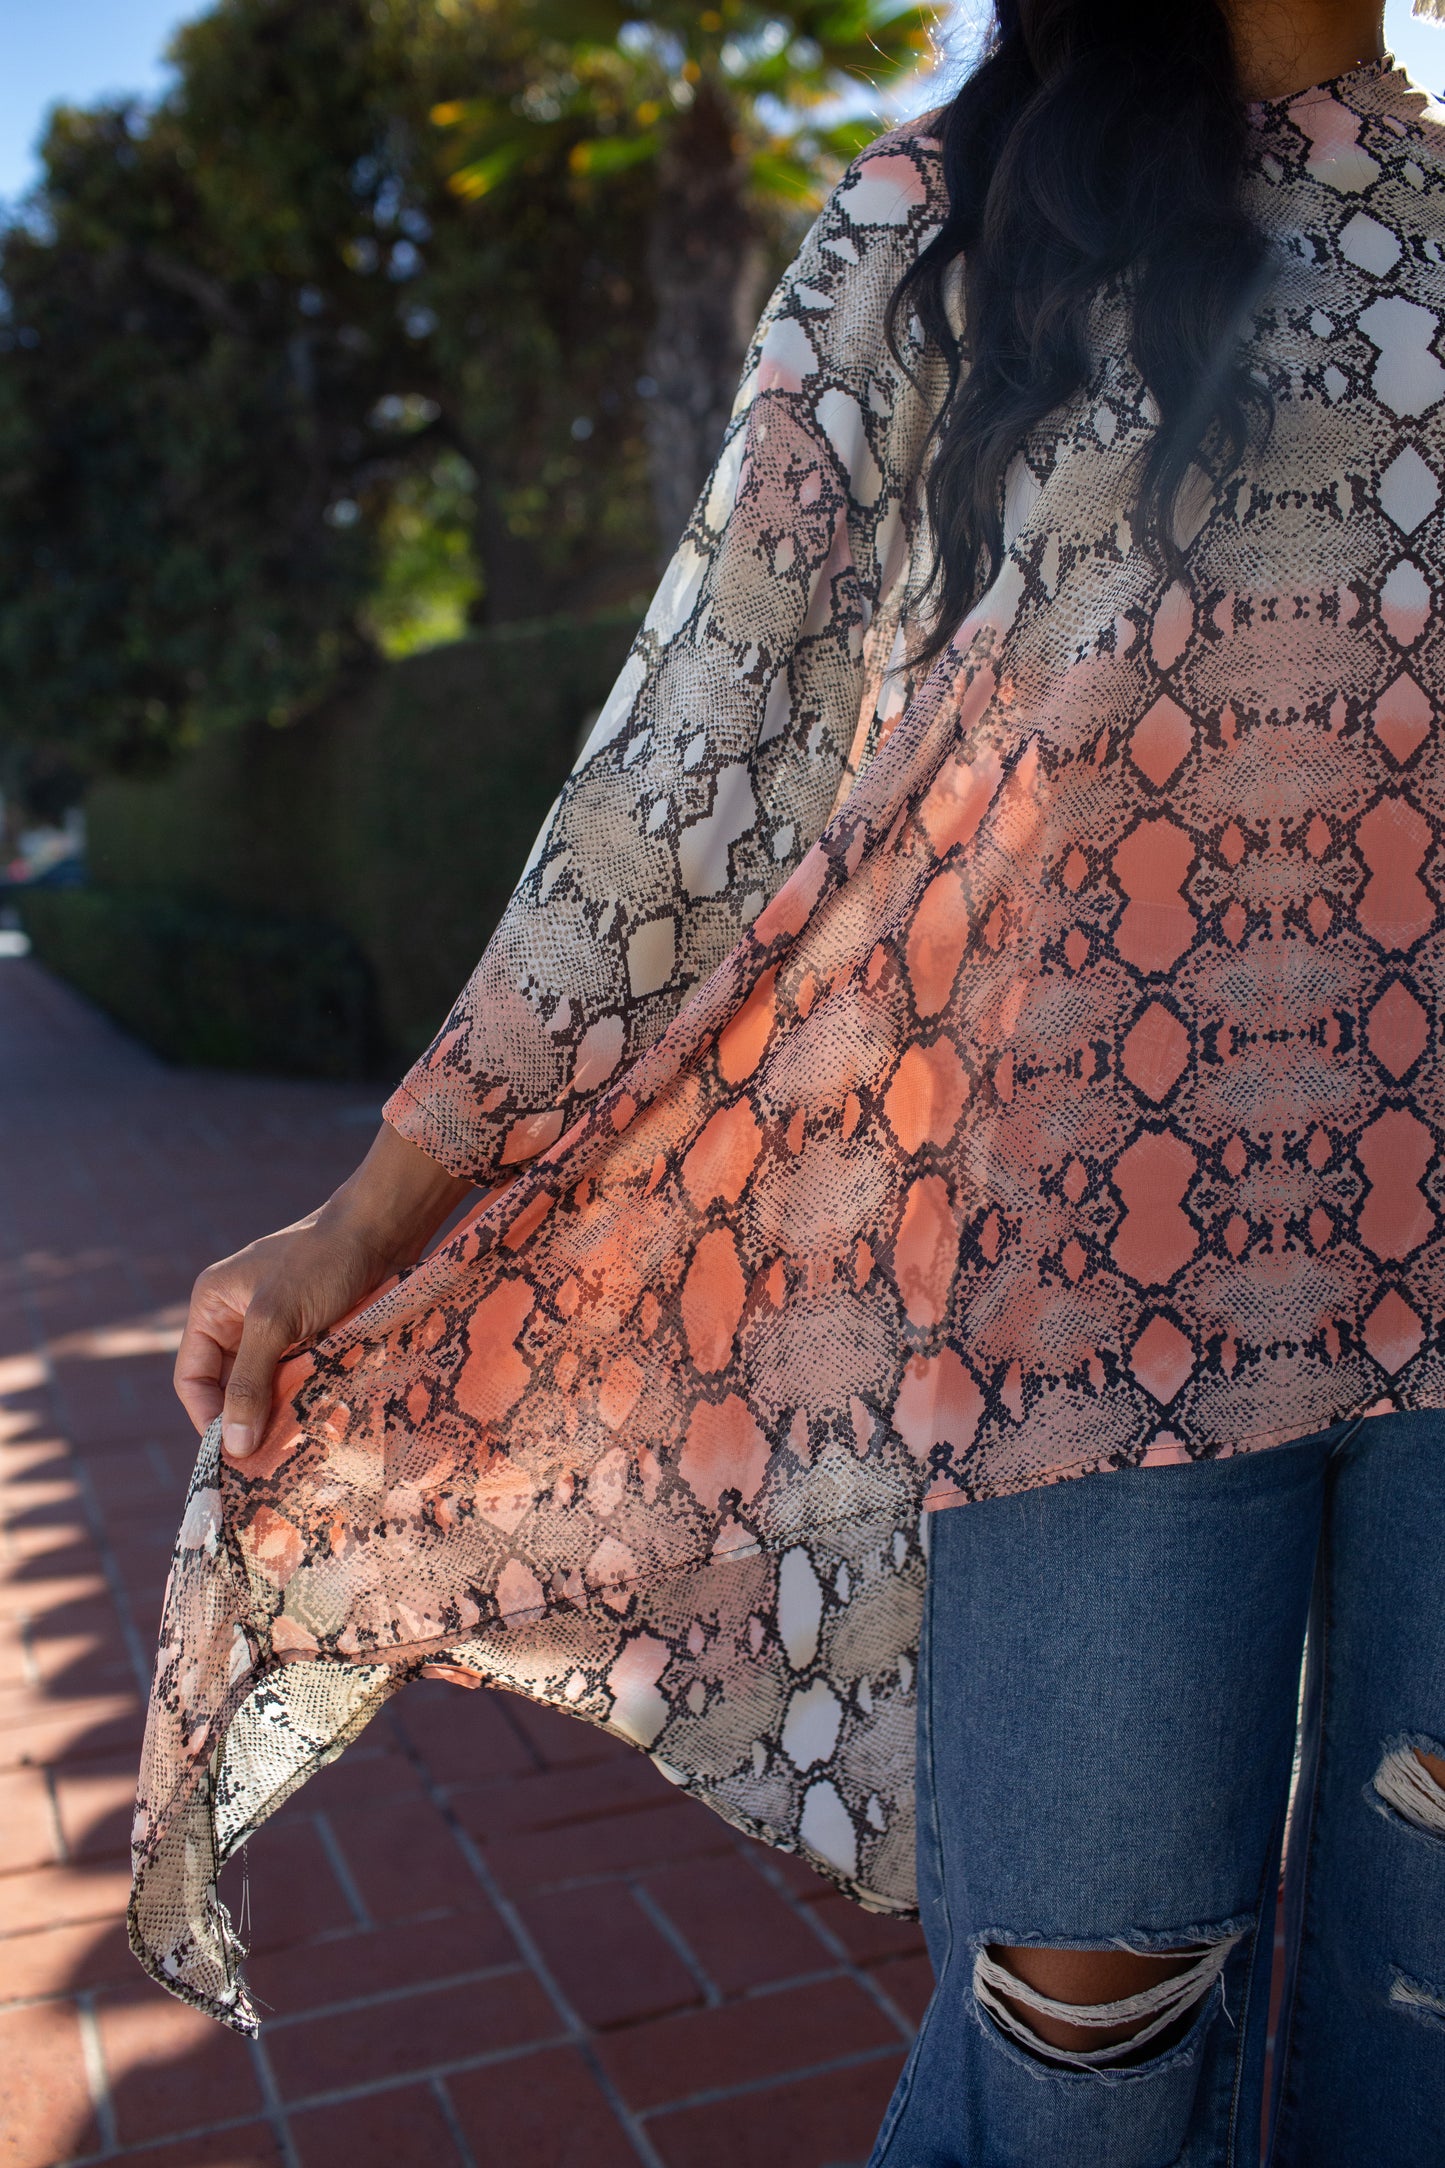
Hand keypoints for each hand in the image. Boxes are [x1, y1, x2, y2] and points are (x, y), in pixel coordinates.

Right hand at [173, 1122, 472, 1461]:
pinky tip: (317, 1423)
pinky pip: (296, 1379)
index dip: (207, 1416)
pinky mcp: (310, 1336)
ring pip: (265, 1387)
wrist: (385, 1228)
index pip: (193, 1376)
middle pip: (229, 1386)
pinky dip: (303, 1400)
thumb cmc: (323, 1262)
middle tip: (267, 1461)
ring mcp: (275, 1328)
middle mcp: (237, 1318)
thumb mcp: (277, 1320)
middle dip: (245, 1420)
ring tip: (295, 1447)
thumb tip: (233, 1446)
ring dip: (278, 1414)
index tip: (232, 1453)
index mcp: (212, 1305)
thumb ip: (251, 1382)